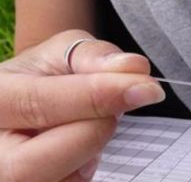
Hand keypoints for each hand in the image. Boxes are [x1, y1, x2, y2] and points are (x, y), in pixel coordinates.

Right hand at [0, 30, 164, 181]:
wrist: (30, 98)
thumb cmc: (48, 74)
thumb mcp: (65, 52)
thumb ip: (95, 56)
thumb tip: (134, 67)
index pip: (41, 104)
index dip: (98, 97)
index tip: (147, 89)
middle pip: (36, 162)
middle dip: (91, 134)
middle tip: (111, 112)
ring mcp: (8, 174)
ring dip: (90, 152)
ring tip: (83, 124)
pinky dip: (85, 167)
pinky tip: (76, 146)